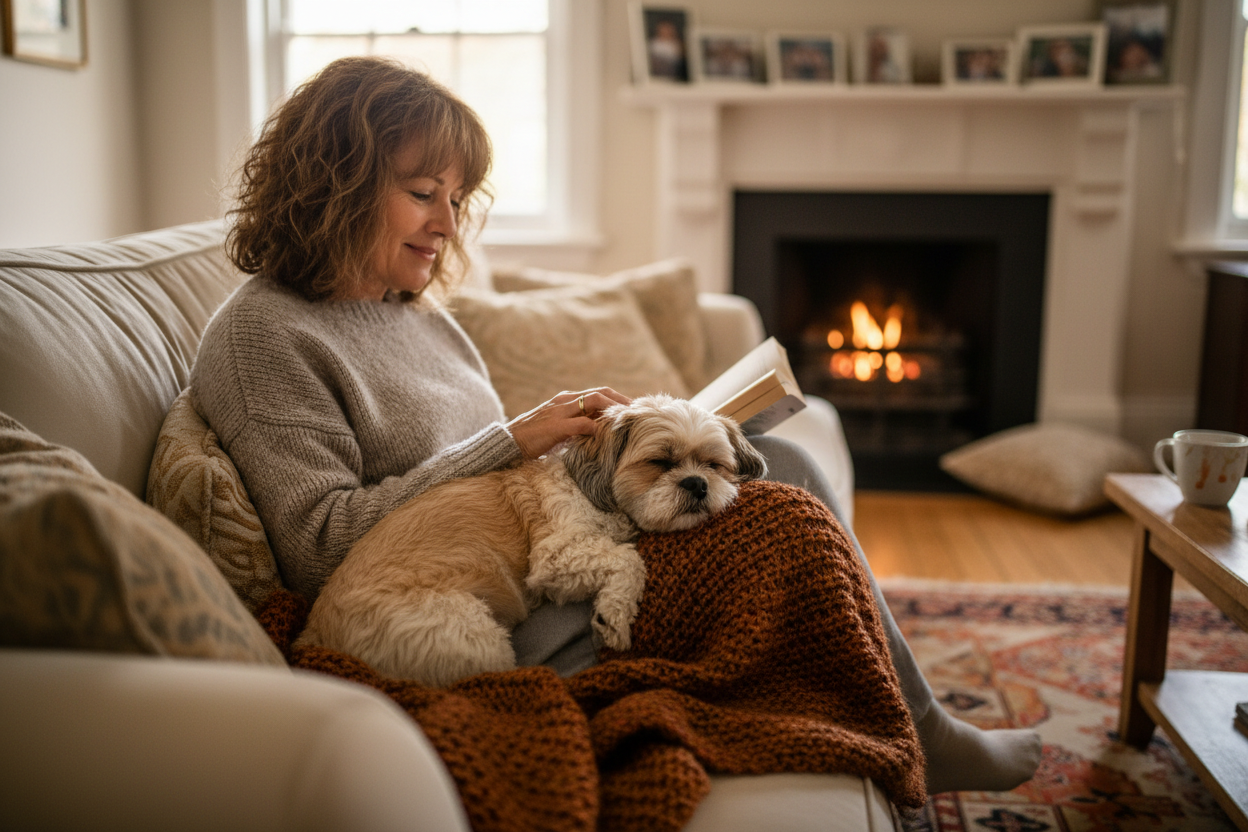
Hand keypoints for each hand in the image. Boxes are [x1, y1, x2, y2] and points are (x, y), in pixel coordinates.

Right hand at [507, 388, 631, 459]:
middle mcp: (565, 401)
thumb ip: (576, 427)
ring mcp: (560, 411)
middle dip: (621, 401)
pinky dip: (596, 426)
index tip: (632, 410)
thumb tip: (597, 433)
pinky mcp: (555, 425)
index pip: (598, 394)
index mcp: (566, 400)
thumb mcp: (559, 429)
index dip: (617, 400)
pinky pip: (581, 422)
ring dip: (613, 408)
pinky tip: (606, 434)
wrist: (508, 441)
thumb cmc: (533, 438)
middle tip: (638, 412)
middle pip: (600, 393)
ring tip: (628, 419)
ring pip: (593, 401)